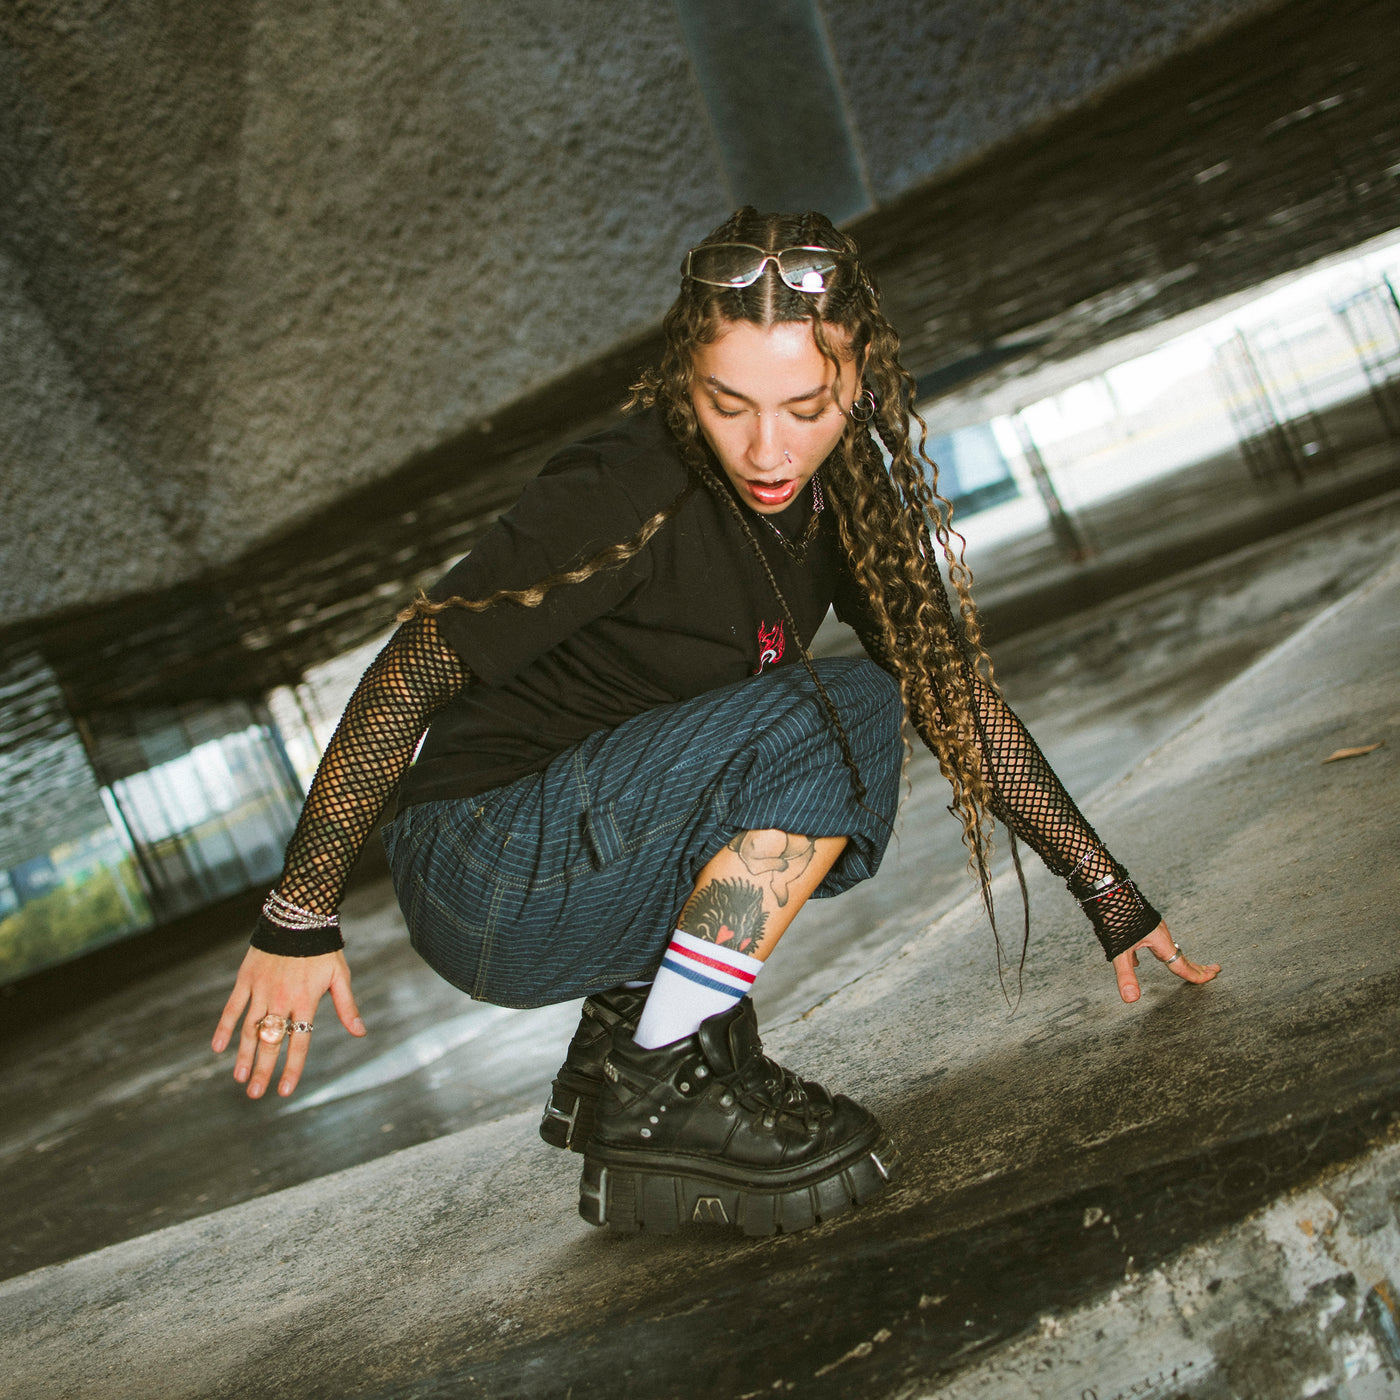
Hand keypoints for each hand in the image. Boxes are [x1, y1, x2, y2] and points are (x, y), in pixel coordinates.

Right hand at [212, 946, 365, 1098]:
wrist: (299, 916)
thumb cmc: (323, 949)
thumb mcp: (340, 977)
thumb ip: (347, 1007)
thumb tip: (361, 1034)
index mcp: (306, 1001)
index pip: (299, 1042)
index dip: (291, 1068)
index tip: (284, 1091)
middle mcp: (282, 999)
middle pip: (271, 1041)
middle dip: (263, 1070)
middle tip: (255, 1094)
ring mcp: (262, 989)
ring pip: (250, 1029)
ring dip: (243, 1055)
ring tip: (240, 1078)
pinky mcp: (246, 979)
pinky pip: (233, 1007)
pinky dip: (224, 1027)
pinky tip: (217, 1047)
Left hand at [1112, 921, 1219, 1003]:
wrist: (1108, 888)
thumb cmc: (1116, 916)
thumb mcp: (1120, 950)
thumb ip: (1126, 974)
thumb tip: (1131, 998)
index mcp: (1160, 941)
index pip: (1181, 964)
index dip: (1195, 974)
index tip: (1211, 977)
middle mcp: (1159, 933)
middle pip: (1180, 955)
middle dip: (1196, 966)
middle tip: (1213, 971)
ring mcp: (1150, 926)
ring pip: (1166, 947)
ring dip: (1174, 959)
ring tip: (1181, 968)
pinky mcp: (1139, 921)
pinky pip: (1151, 941)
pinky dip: (1152, 952)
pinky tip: (1136, 959)